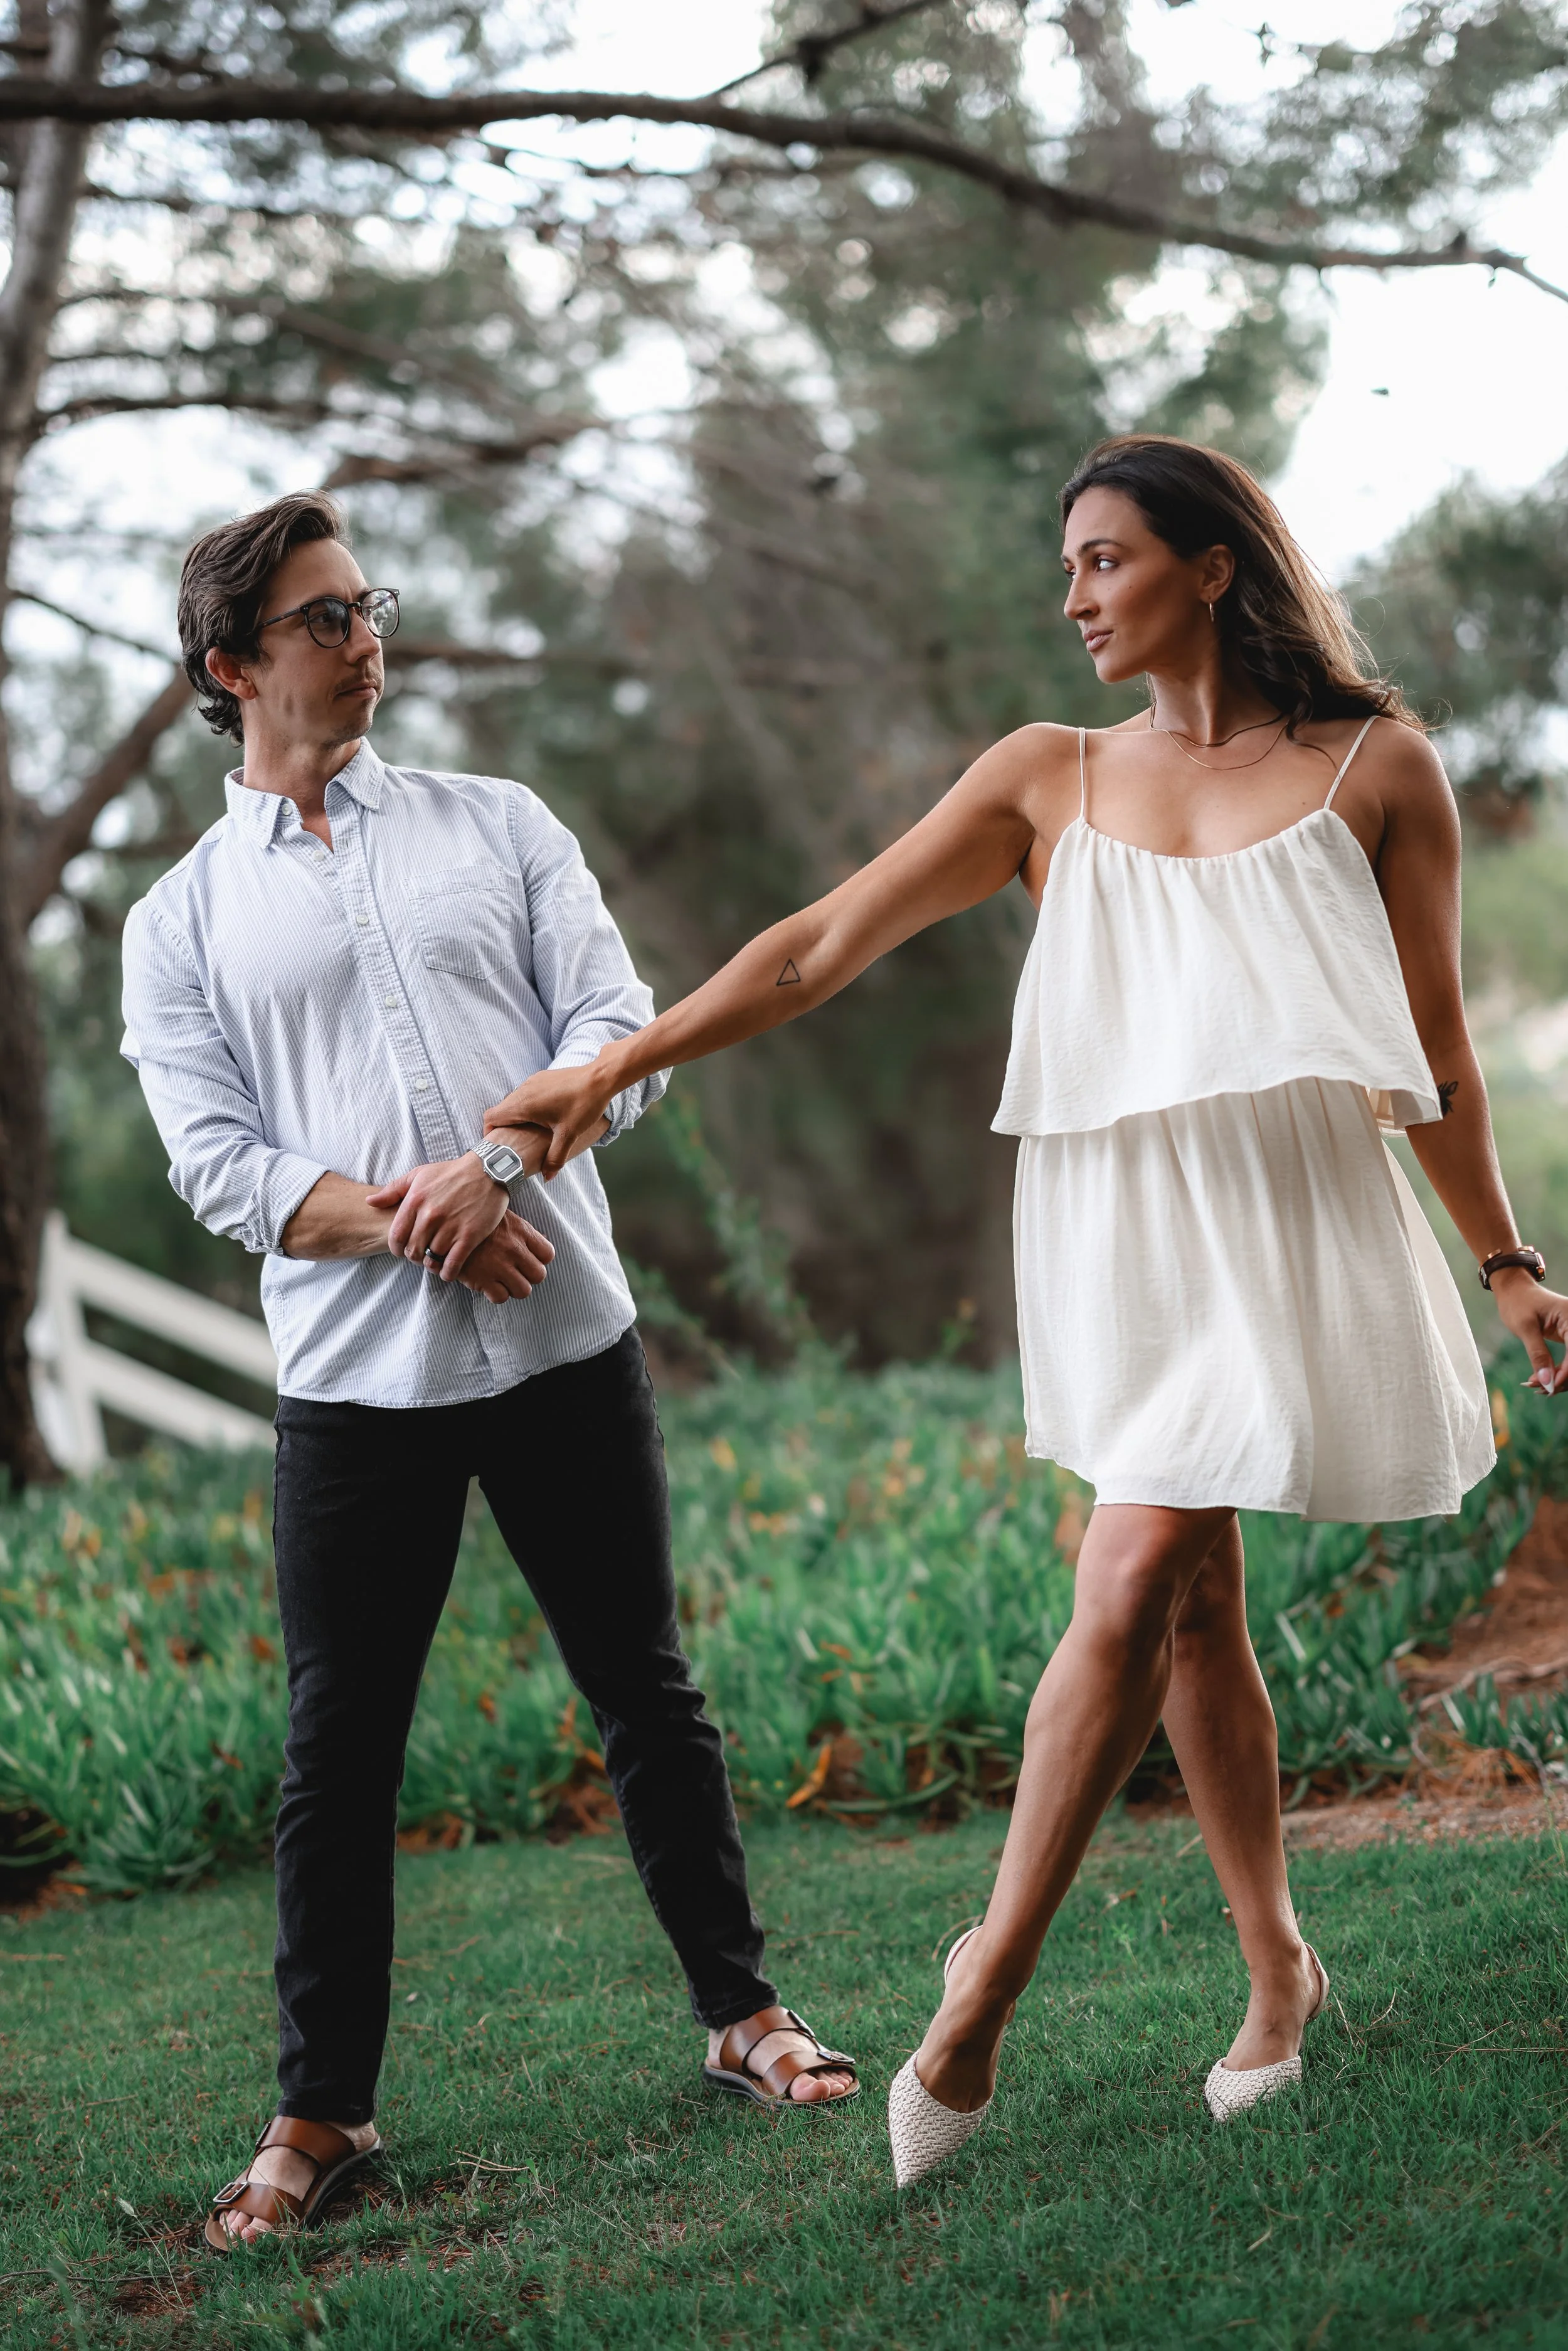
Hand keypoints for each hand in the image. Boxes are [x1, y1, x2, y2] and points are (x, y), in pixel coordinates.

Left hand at [367, 1152, 510, 1278]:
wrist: (488, 1170)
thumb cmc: (451, 1173)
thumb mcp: (419, 1175)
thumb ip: (392, 1190)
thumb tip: (370, 1201)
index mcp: (415, 1201)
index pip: (396, 1237)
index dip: (397, 1249)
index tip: (403, 1250)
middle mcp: (430, 1216)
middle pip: (413, 1251)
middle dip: (414, 1256)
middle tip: (421, 1255)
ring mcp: (450, 1227)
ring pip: (431, 1258)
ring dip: (431, 1264)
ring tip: (435, 1260)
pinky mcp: (469, 1236)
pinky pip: (452, 1264)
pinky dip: (447, 1272)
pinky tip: (447, 1271)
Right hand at [453, 1211, 554, 1304]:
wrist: (442, 1224)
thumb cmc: (473, 1218)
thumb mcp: (501, 1216)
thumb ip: (520, 1231)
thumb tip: (540, 1240)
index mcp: (521, 1231)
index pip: (548, 1254)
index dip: (539, 1259)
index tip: (528, 1259)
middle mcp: (514, 1249)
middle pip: (539, 1275)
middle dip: (528, 1276)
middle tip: (514, 1271)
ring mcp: (499, 1265)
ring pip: (524, 1291)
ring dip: (513, 1288)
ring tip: (501, 1279)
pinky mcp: (482, 1279)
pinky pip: (501, 1298)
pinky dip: (495, 1294)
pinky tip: (487, 1283)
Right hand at [485, 1068, 613, 1176]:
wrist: (600, 1078)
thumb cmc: (584, 1105)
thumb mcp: (569, 1135)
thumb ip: (555, 1158)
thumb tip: (547, 1177)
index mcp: (524, 1104)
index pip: (491, 1118)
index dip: (489, 1133)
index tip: (499, 1146)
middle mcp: (523, 1090)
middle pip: (500, 1110)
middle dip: (503, 1127)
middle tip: (514, 1143)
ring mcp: (532, 1081)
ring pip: (513, 1101)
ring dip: (515, 1116)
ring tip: (530, 1131)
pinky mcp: (541, 1078)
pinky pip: (524, 1093)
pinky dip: (526, 1106)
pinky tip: (544, 1117)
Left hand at [1493, 1268, 1567, 1393]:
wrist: (1514, 1289)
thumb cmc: (1517, 1302)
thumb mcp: (1525, 1327)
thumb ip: (1537, 1354)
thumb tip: (1546, 1382)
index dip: (1565, 1373)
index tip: (1547, 1387)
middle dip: (1562, 1379)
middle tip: (1539, 1389)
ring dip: (1560, 1379)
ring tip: (1535, 1385)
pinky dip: (1558, 1372)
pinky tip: (1540, 1379)